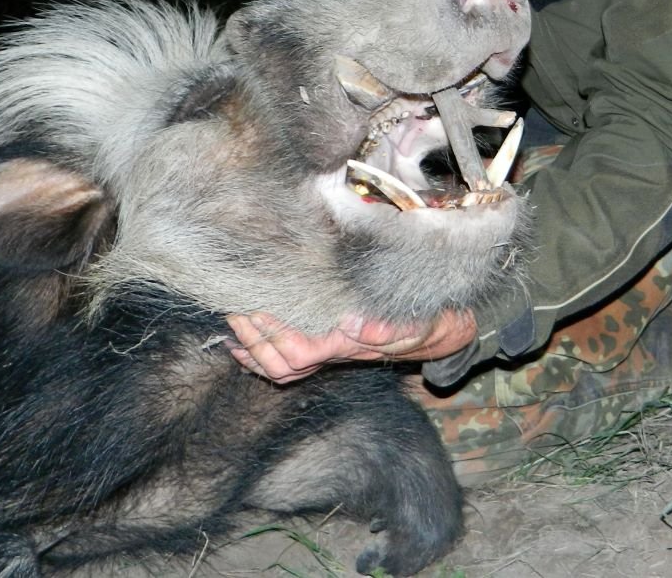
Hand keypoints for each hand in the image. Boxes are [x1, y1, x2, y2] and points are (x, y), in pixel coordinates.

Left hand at [225, 309, 476, 383]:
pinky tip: (239, 341)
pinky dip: (257, 355)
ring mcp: (327, 353)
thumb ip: (389, 326)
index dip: (274, 332)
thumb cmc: (426, 321)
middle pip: (281, 363)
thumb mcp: (416, 322)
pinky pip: (284, 363)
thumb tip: (353, 325)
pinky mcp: (326, 344)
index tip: (254, 305)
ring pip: (278, 367)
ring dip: (251, 345)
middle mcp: (332, 354)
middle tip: (232, 307)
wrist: (439, 329)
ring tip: (231, 318)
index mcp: (348, 346)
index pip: (300, 350)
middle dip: (253, 337)